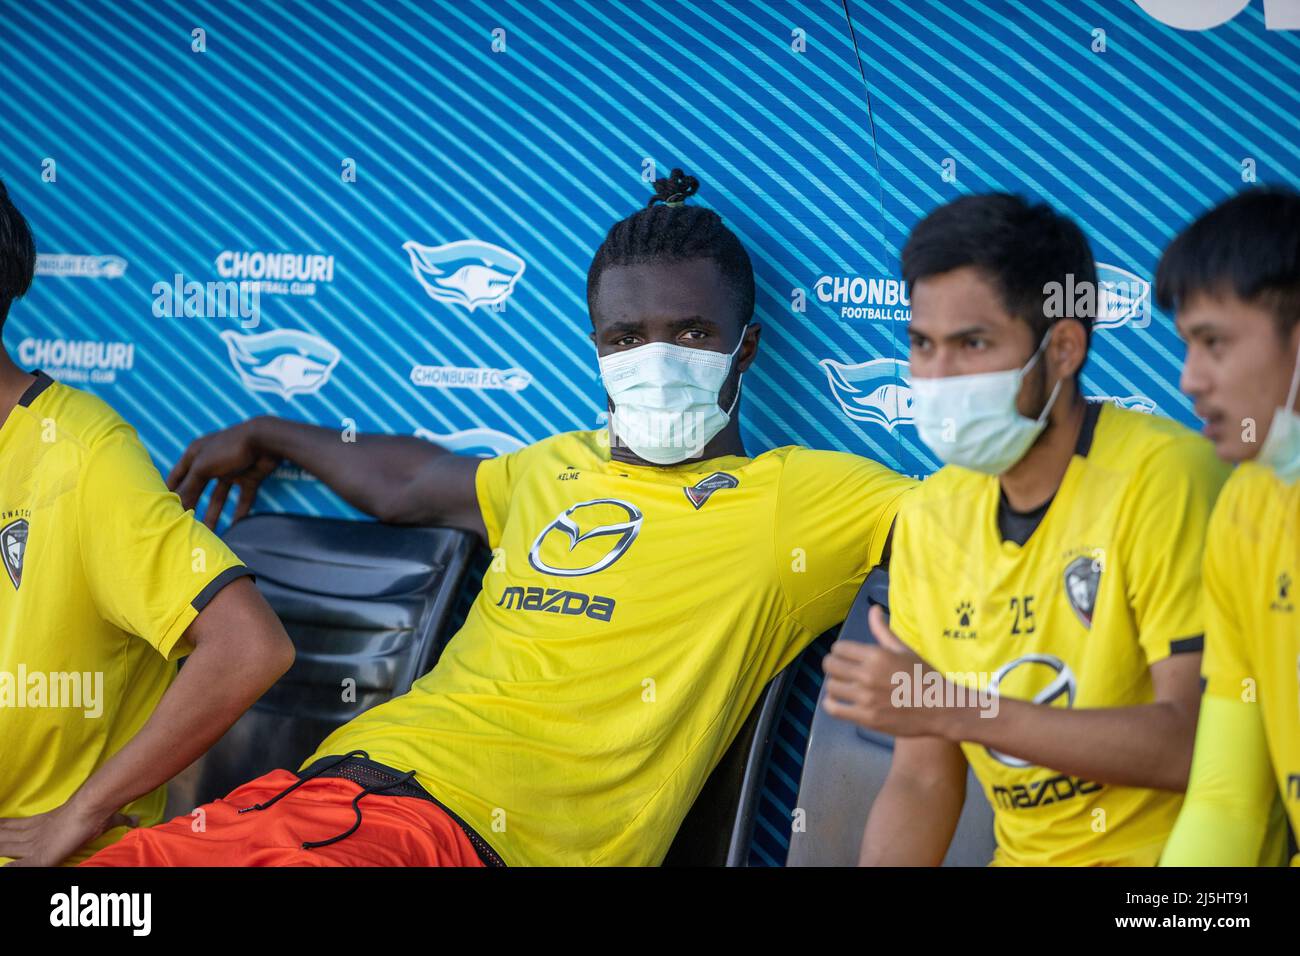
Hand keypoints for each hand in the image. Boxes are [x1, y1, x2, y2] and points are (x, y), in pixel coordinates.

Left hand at [0, 800, 137, 866]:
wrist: (94, 807)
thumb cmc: (98, 812)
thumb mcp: (108, 818)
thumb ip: (119, 820)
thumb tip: (136, 819)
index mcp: (46, 823)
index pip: (18, 825)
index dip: (4, 825)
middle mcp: (36, 833)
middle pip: (7, 835)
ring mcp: (36, 844)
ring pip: (6, 847)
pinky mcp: (41, 856)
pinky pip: (22, 867)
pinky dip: (13, 869)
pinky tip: (4, 869)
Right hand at [168, 419, 279, 528]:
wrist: (265, 440)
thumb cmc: (228, 448)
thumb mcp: (203, 467)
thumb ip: (189, 486)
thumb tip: (175, 505)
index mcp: (196, 454)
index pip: (177, 476)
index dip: (171, 491)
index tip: (163, 509)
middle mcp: (212, 462)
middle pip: (198, 488)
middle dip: (192, 505)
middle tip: (185, 525)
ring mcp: (231, 470)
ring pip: (219, 496)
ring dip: (214, 513)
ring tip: (209, 533)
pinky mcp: (249, 477)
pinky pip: (243, 498)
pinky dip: (240, 512)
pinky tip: (235, 527)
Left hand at [821, 605, 955, 738]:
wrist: (942, 708)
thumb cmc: (924, 676)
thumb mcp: (904, 649)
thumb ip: (883, 630)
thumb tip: (873, 609)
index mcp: (876, 655)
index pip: (839, 648)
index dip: (840, 651)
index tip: (846, 657)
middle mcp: (868, 675)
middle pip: (830, 665)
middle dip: (833, 665)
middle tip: (841, 670)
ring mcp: (866, 698)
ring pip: (831, 686)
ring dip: (834, 684)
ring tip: (843, 686)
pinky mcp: (866, 718)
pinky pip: (834, 709)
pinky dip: (830, 704)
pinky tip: (836, 701)